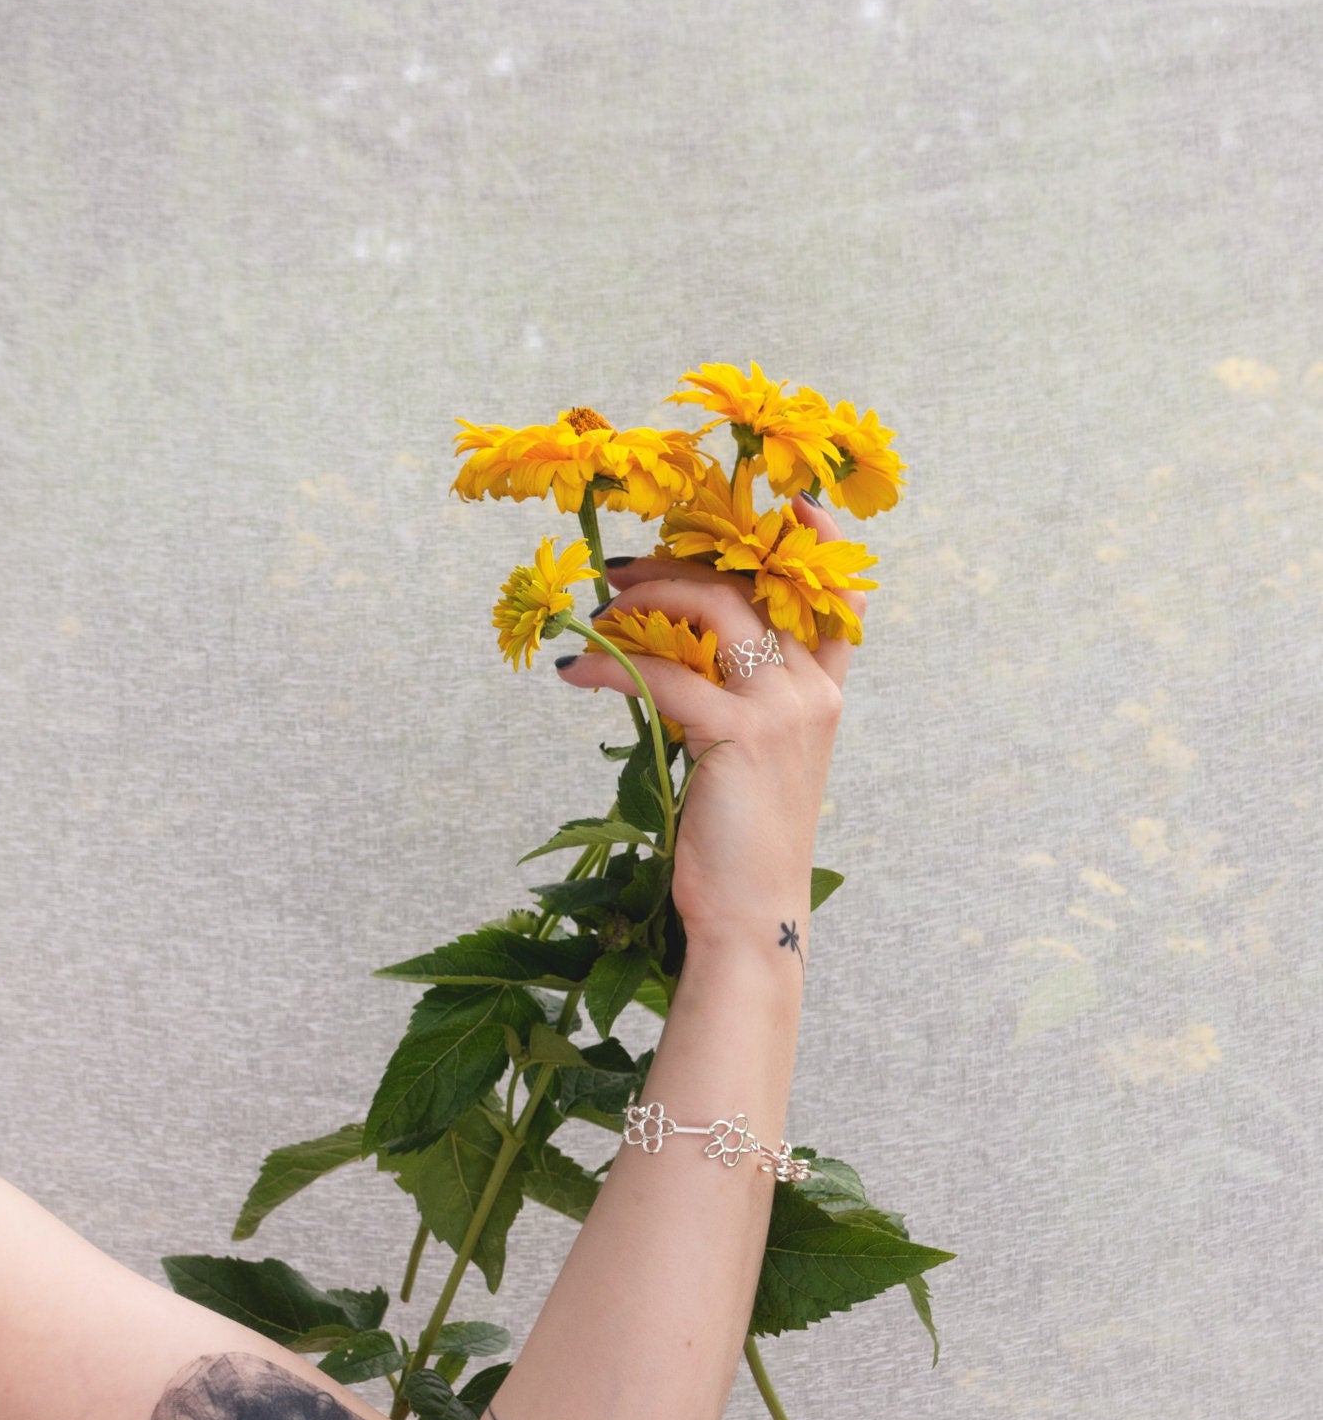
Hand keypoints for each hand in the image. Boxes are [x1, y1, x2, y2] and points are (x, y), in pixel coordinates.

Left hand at [554, 494, 861, 959]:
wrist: (753, 914)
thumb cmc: (744, 843)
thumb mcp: (754, 761)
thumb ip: (740, 702)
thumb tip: (677, 655)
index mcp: (826, 694)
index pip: (841, 600)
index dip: (821, 543)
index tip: (787, 504)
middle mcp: (815, 691)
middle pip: (755, 588)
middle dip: (682, 565)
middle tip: (620, 571)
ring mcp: (783, 710)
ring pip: (715, 611)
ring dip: (646, 599)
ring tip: (597, 613)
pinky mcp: (740, 735)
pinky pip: (666, 674)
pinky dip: (613, 668)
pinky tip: (577, 676)